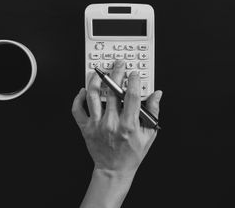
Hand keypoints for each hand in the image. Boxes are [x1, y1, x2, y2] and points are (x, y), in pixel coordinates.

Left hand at [72, 60, 162, 177]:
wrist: (113, 170)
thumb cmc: (131, 154)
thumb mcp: (149, 135)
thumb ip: (153, 112)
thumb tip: (156, 95)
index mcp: (128, 125)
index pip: (131, 96)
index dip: (134, 81)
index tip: (134, 73)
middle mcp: (111, 123)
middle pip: (112, 91)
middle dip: (116, 73)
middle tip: (118, 65)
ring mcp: (96, 125)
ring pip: (93, 96)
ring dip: (96, 80)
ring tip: (100, 72)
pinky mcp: (86, 128)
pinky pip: (77, 110)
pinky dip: (78, 98)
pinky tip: (84, 90)